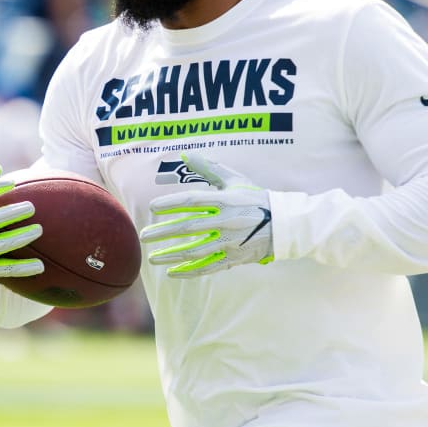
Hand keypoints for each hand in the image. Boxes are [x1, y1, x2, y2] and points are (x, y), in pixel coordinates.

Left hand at [139, 153, 273, 277]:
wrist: (284, 224)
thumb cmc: (255, 197)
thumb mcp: (234, 180)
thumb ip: (209, 168)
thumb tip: (185, 154)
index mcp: (225, 200)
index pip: (192, 200)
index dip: (170, 203)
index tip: (152, 207)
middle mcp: (225, 222)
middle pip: (188, 228)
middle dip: (163, 233)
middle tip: (143, 236)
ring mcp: (230, 242)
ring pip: (195, 251)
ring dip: (171, 256)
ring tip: (153, 257)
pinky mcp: (234, 258)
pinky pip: (208, 267)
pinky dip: (189, 272)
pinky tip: (172, 273)